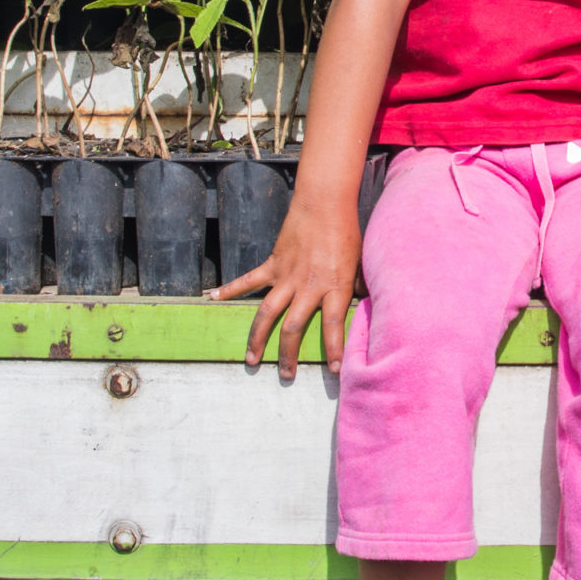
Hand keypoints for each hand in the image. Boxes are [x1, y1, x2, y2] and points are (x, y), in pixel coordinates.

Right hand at [209, 195, 361, 382]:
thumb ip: (358, 289)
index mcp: (333, 287)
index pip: (333, 325)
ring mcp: (287, 276)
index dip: (334, 349)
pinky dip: (230, 289)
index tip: (335, 370)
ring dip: (257, 338)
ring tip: (250, 359)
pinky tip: (214, 299)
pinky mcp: (273, 264)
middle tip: (285, 375)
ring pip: (267, 313)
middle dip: (287, 355)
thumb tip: (367, 307)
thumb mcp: (360, 264)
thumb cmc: (348, 233)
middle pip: (293, 328)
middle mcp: (308, 286)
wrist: (325, 203)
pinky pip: (249, 280)